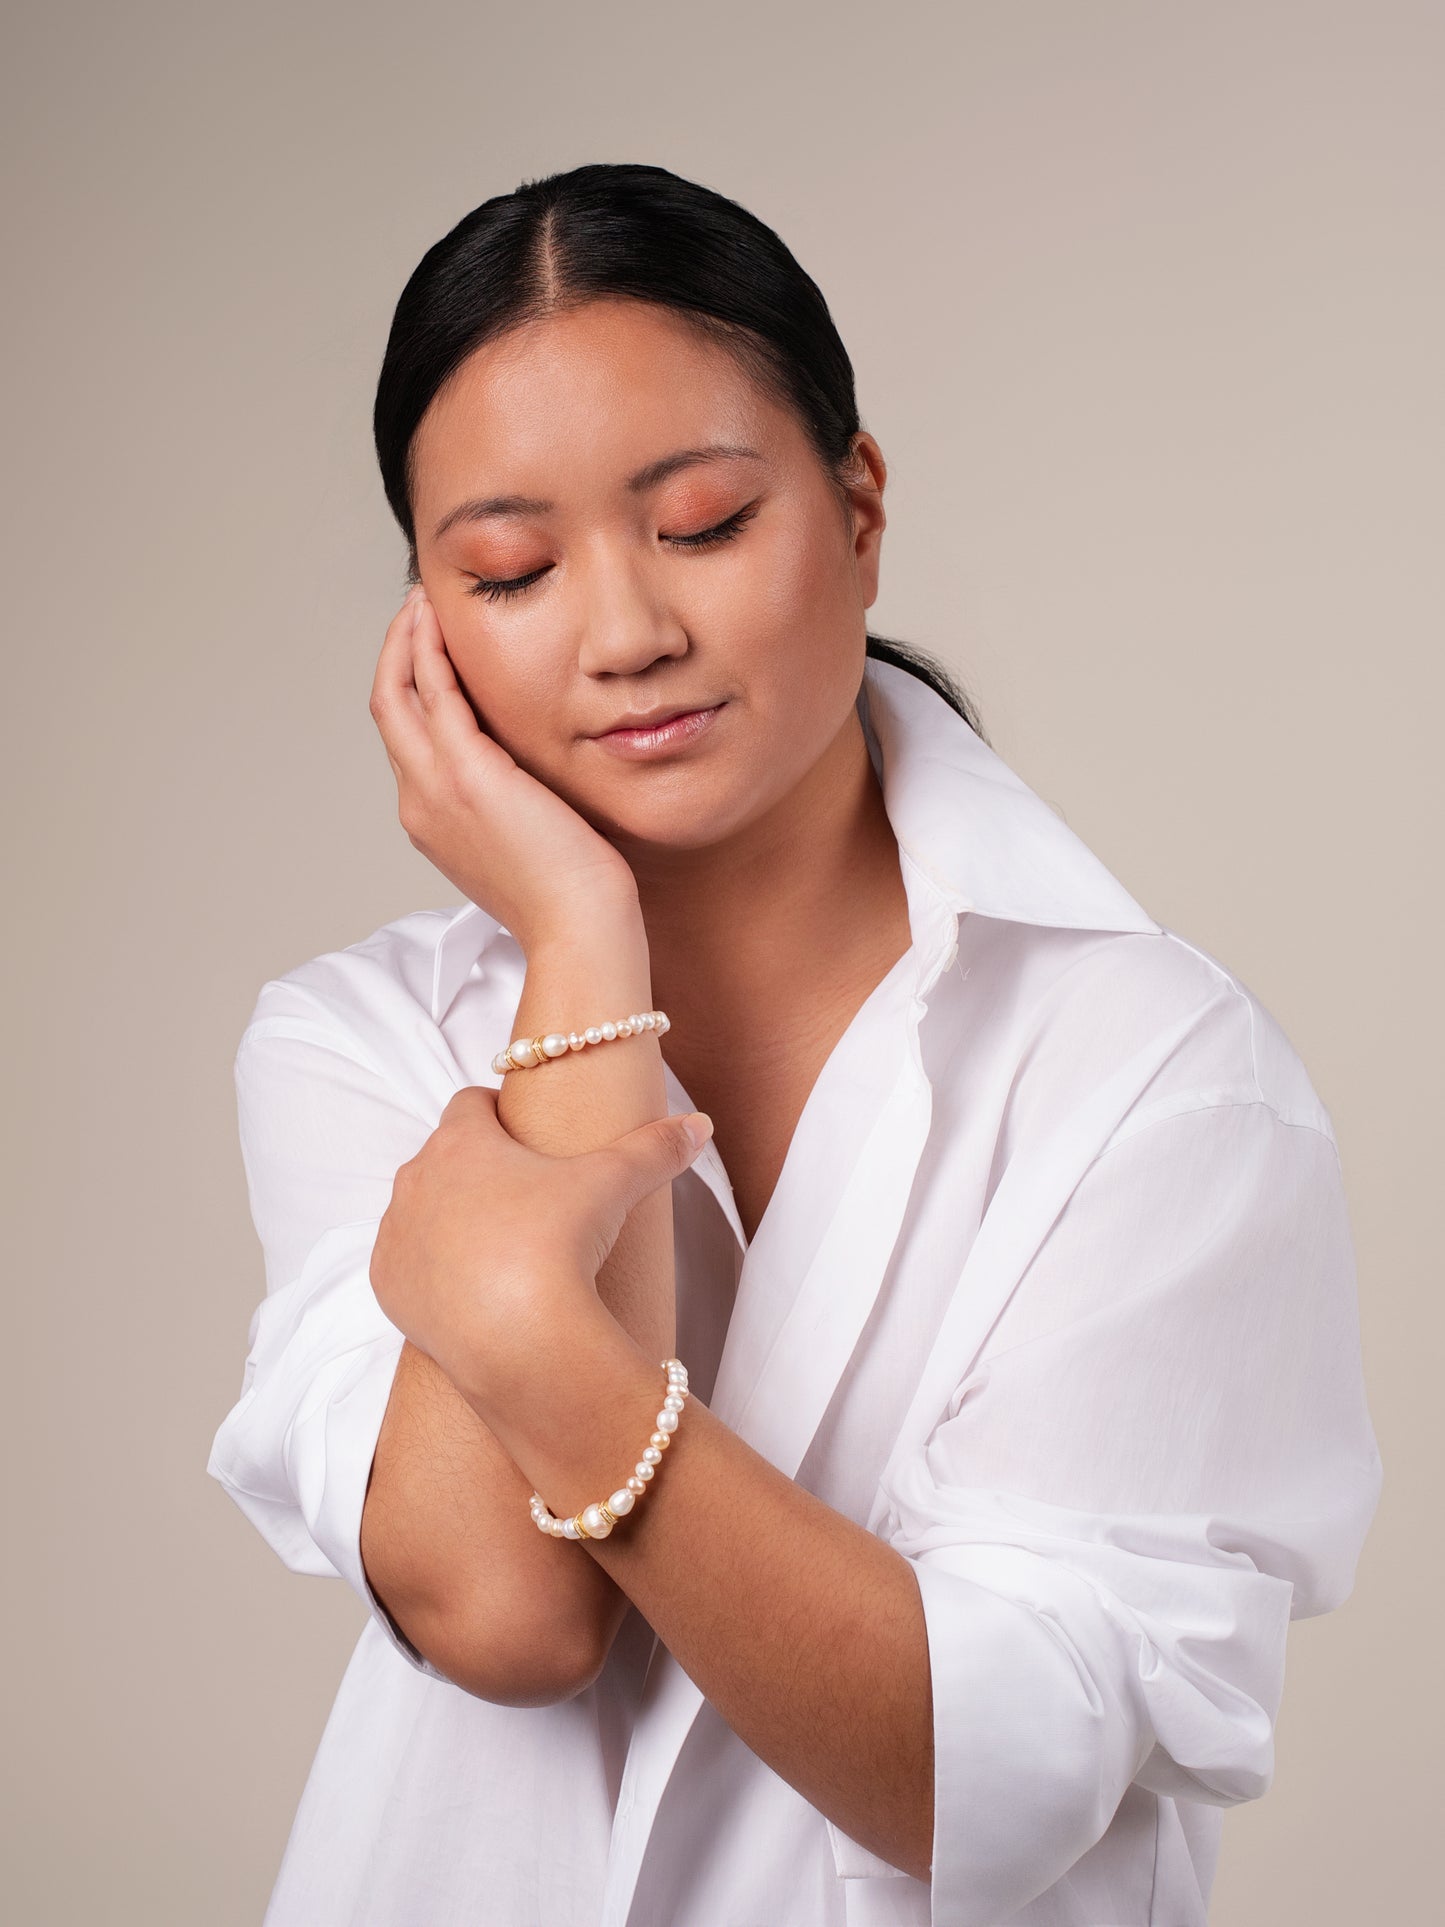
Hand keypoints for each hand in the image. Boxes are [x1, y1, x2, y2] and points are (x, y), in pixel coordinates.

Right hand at [369, 587, 640, 953]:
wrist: (578, 928)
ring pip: (398, 692)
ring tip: (424, 599)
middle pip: (388, 706)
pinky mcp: (467, 774)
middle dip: (397, 650)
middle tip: (416, 606)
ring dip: (407, 638)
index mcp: (431, 820)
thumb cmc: (570, 895)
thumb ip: (511, 801)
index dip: (410, 684)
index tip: (428, 646)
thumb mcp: (525, 840)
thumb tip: (531, 775)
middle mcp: (419, 802)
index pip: (406, 736)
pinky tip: (443, 621)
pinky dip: (431, 652)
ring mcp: (435, 789)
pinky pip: (434, 694)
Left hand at [369, 1082, 713, 1419]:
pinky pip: (405, 1264)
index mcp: (460, 1141)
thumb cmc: (559, 1245)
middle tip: (524, 1198)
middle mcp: (415, 1179)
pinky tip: (472, 1287)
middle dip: (476, 1170)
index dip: (498, 1114)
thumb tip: (698, 1126)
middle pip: (443, 1157)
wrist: (518, 1340)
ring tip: (501, 1247)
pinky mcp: (386, 1286)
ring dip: (450, 1219)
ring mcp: (397, 1234)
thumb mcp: (614, 1184)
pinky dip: (432, 1270)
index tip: (524, 1137)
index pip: (470, 1104)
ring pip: (421, 1210)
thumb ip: (655, 1148)